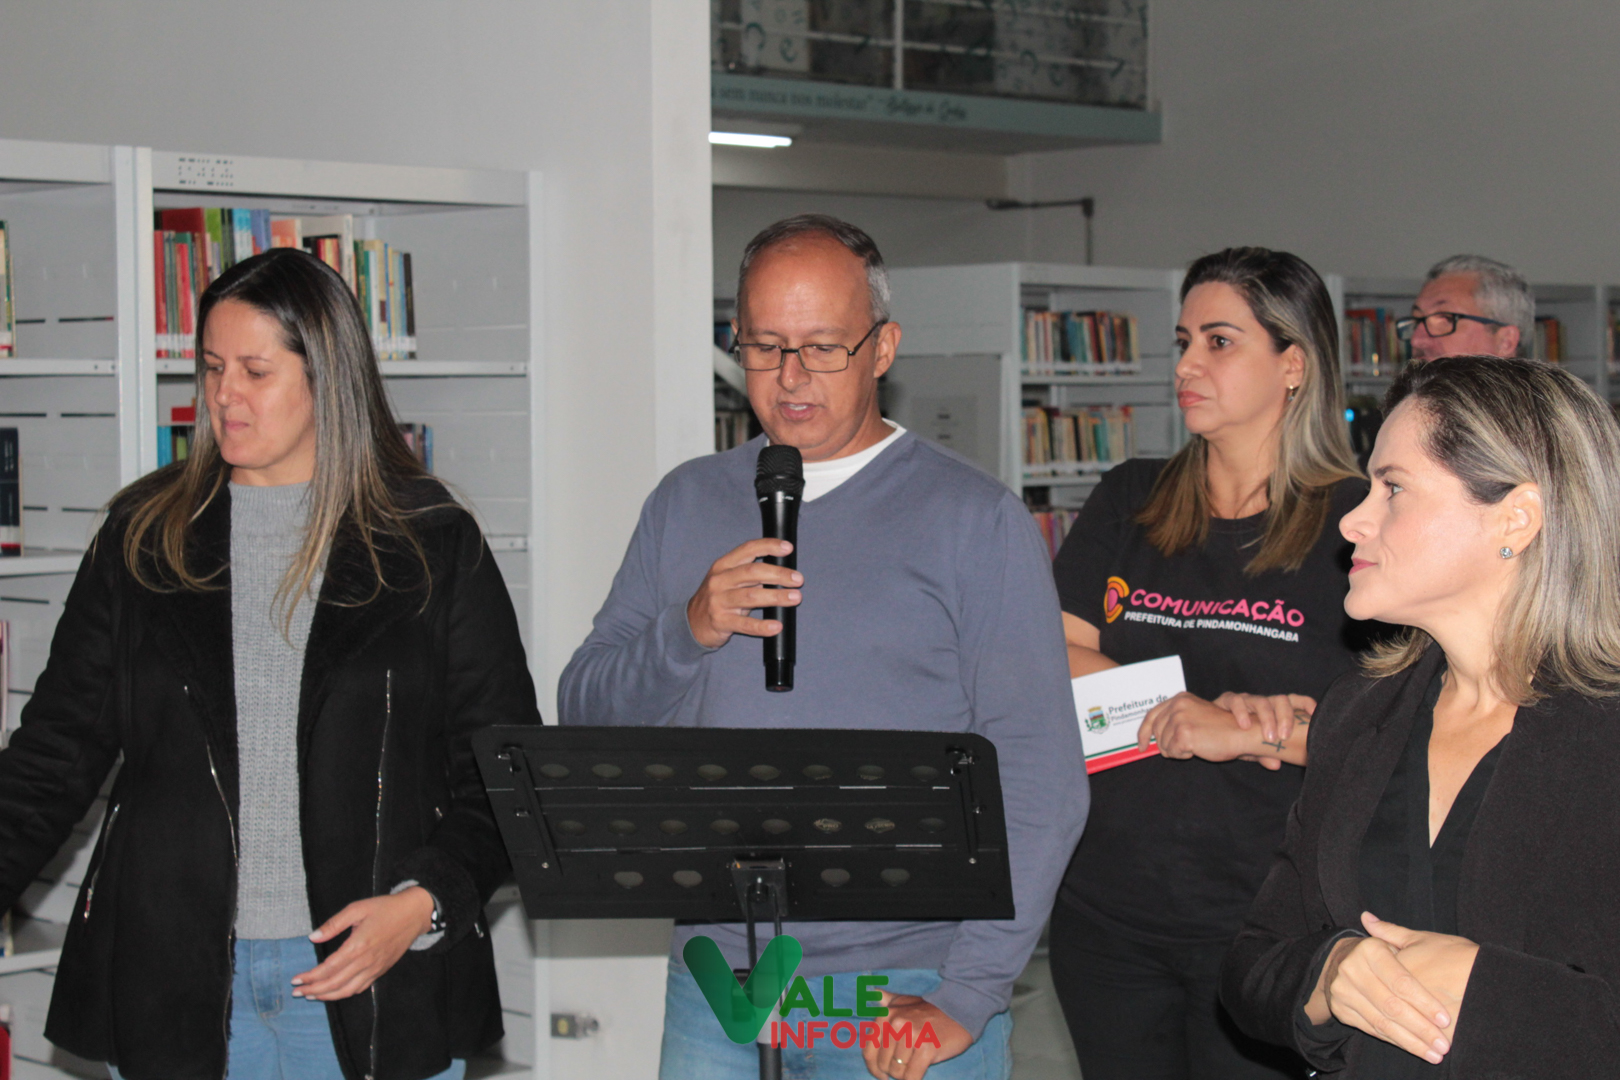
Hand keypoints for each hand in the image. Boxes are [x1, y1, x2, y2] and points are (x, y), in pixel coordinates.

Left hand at [293, 887, 435, 1000]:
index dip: (310, 977)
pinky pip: (361, 988)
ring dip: (327, 996)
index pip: (328, 968)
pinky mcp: (381, 970)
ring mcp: (375, 968)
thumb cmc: (385, 908)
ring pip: (347, 990)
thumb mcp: (357, 908)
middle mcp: (366, 961)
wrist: (414, 914)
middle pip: (335, 983)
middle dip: (314, 990)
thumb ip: (333, 924)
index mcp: (357, 945)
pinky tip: (335, 992)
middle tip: (297, 992)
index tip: (295, 980)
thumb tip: (313, 937)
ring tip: (311, 996)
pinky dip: (345, 993)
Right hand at [685, 539, 801, 648]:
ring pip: (751, 596)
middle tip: (798, 579)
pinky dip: (762, 626)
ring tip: (795, 598)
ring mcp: (718, 601)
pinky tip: (776, 626)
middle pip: (752, 572)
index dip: (768, 546)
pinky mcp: (721, 621)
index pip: (748, 550)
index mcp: (723, 565)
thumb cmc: (719, 598)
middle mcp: (720, 580)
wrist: (692, 622)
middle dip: (778, 574)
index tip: (788, 548)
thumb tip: (782, 569)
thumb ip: (750, 572)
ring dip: (776, 596)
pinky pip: (745, 624)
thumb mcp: (728, 579)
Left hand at [862, 992, 971, 1078]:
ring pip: (897, 1072)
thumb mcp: (904, 1001)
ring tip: (916, 1065)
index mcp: (886, 1015)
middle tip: (906, 1065)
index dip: (874, 1068)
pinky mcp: (927, 1048)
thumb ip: (886, 999)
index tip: (882, 1075)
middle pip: (884, 1065)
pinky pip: (912, 1077)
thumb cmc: (929, 1011)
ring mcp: (911, 1035)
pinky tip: (920, 1073)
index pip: (869, 1052)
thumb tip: (871, 990)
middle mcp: (896, 1024)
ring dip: (906, 1074)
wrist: (959, 1011)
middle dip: (893, 1070)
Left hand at [1138, 693, 1253, 763]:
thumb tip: (1151, 737)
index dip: (1144, 733)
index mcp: (1180, 698)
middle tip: (1186, 748)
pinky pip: (1173, 753)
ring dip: (1178, 751)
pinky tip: (1198, 749)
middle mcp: (1177, 705)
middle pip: (1157, 733)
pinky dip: (1184, 755)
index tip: (1141, 746)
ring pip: (1164, 745)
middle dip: (1167, 745)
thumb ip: (1174, 720)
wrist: (1242, 734)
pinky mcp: (1183, 733)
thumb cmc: (1221, 730)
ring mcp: (1179, 718)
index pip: (1152, 716)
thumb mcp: (1194, 717)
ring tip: (1197, 745)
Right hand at [1214, 692, 1314, 746]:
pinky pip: (1236, 700)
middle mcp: (1263, 703)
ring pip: (1261, 700)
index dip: (1306, 704)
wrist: (1209, 731)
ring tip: (1268, 736)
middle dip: (1286, 717)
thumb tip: (1276, 765)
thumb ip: (1264, 753)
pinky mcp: (1227, 700)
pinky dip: (1242, 712)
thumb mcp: (1254, 749)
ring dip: (1267, 718)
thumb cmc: (1237, 738)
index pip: (1294, 701)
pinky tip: (1244, 725)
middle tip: (1284, 736)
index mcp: (1274, 711)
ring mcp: (1246, 700)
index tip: (1315, 714)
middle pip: (1280, 700)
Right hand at [1307, 912, 1456, 1063]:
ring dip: (1411, 1041)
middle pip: (1392, 1006)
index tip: (1445, 1019)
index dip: (1424, 1002)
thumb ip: (1393, 932)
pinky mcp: (1340, 1010)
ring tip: (1435, 1053)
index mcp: (1368, 950)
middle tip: (1444, 1044)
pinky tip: (1415, 1048)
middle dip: (1422, 1028)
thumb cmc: (1378, 954)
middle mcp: (1350, 969)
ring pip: (1382, 1022)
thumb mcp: (1390, 941)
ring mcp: (1342, 991)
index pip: (1401, 982)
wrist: (1340, 964)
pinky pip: (1372, 1029)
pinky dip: (1396, 1041)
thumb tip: (1368, 916)